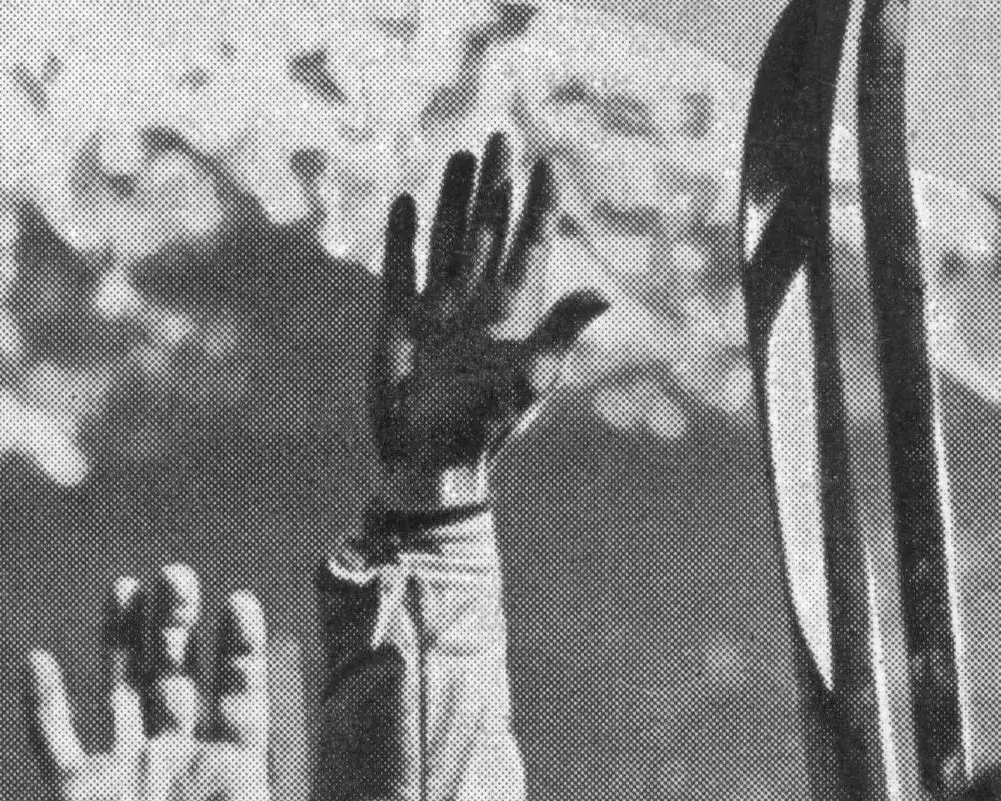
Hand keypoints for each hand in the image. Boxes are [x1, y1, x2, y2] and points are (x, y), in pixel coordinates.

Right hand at [22, 566, 400, 800]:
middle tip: (181, 576)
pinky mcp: (74, 793)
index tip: (243, 605)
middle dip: (179, 628)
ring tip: (129, 587)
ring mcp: (123, 769)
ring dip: (121, 639)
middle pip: (176, 674)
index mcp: (229, 770)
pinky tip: (40, 662)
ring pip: (121, 687)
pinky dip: (44, 703)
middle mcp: (176, 756)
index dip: (239, 652)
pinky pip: (52, 738)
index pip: (237, 694)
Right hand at [375, 133, 607, 509]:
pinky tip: (408, 204)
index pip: (530, 246)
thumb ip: (560, 332)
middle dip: (496, 187)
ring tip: (461, 157)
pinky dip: (404, 237)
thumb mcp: (530, 378)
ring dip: (454, 200)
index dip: (539, 206)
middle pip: (489, 231)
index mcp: (514, 315)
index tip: (545, 163)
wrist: (429, 463)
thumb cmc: (485, 428)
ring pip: (449, 240)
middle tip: (500, 138)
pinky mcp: (399, 322)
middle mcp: (478, 305)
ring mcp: (438, 310)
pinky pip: (402, 268)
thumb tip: (601, 294)